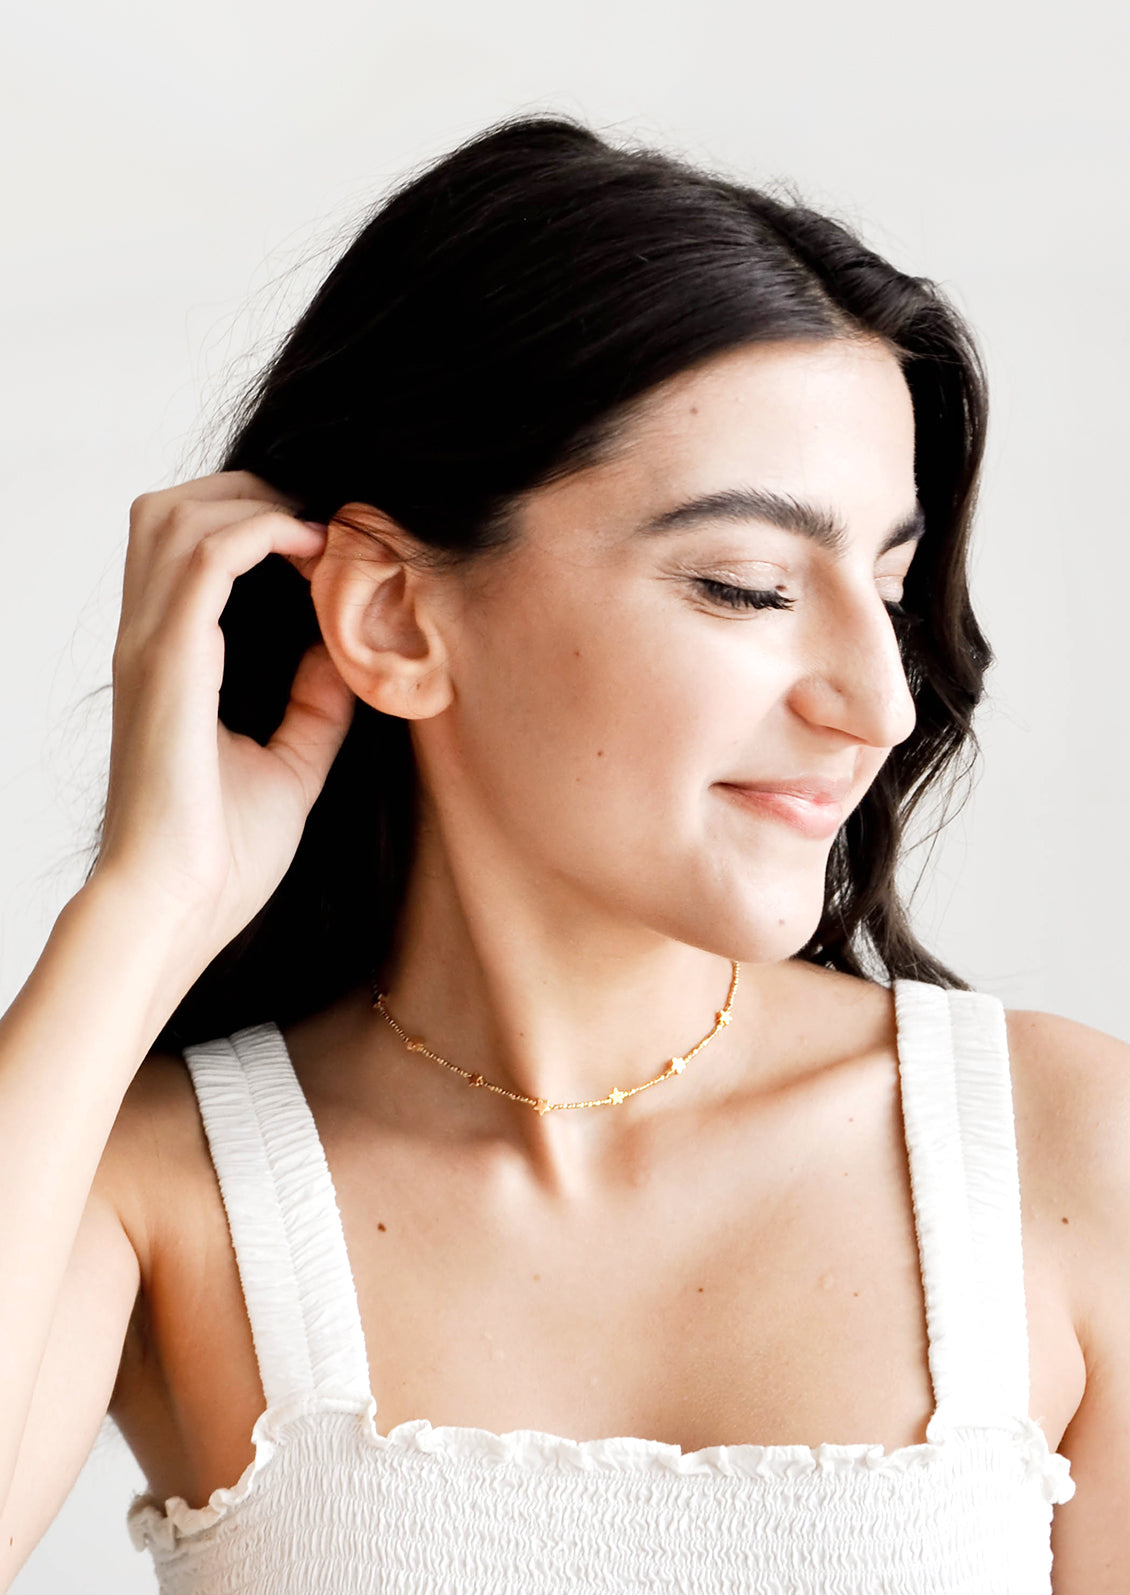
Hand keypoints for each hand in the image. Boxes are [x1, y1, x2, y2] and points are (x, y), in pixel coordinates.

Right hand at [92, 470, 355, 958]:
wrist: (177, 909)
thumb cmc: (221, 856)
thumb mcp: (290, 765)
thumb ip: (313, 705)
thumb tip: (343, 654)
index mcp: (168, 663)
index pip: (188, 547)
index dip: (257, 522)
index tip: (329, 546)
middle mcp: (148, 643)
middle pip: (173, 509)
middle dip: (251, 494)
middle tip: (324, 526)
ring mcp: (150, 649)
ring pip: (178, 515)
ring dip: (256, 504)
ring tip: (321, 535)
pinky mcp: (167, 664)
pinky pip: (203, 558)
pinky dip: (259, 531)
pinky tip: (312, 549)